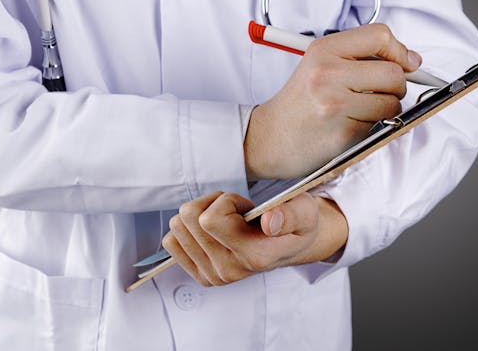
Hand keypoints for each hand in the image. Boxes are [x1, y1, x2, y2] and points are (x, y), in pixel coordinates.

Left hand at [161, 191, 347, 286]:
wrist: (292, 246)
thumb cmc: (295, 225)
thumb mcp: (305, 211)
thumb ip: (291, 215)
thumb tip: (269, 222)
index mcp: (255, 256)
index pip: (210, 219)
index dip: (226, 201)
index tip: (245, 206)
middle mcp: (231, 270)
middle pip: (188, 218)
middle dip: (210, 203)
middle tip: (234, 210)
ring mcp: (214, 276)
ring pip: (178, 227)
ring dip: (200, 214)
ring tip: (226, 219)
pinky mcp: (201, 275)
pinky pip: (172, 243)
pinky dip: (188, 229)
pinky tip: (212, 231)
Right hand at [245, 23, 420, 179]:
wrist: (268, 138)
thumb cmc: (299, 103)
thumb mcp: (319, 64)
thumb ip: (359, 56)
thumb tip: (411, 61)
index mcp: (322, 50)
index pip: (379, 36)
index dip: (400, 50)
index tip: (406, 63)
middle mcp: (327, 73)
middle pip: (393, 72)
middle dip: (397, 85)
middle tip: (382, 92)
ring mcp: (334, 104)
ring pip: (392, 102)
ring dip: (386, 109)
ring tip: (361, 111)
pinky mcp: (343, 133)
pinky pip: (379, 126)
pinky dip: (372, 128)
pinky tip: (349, 126)